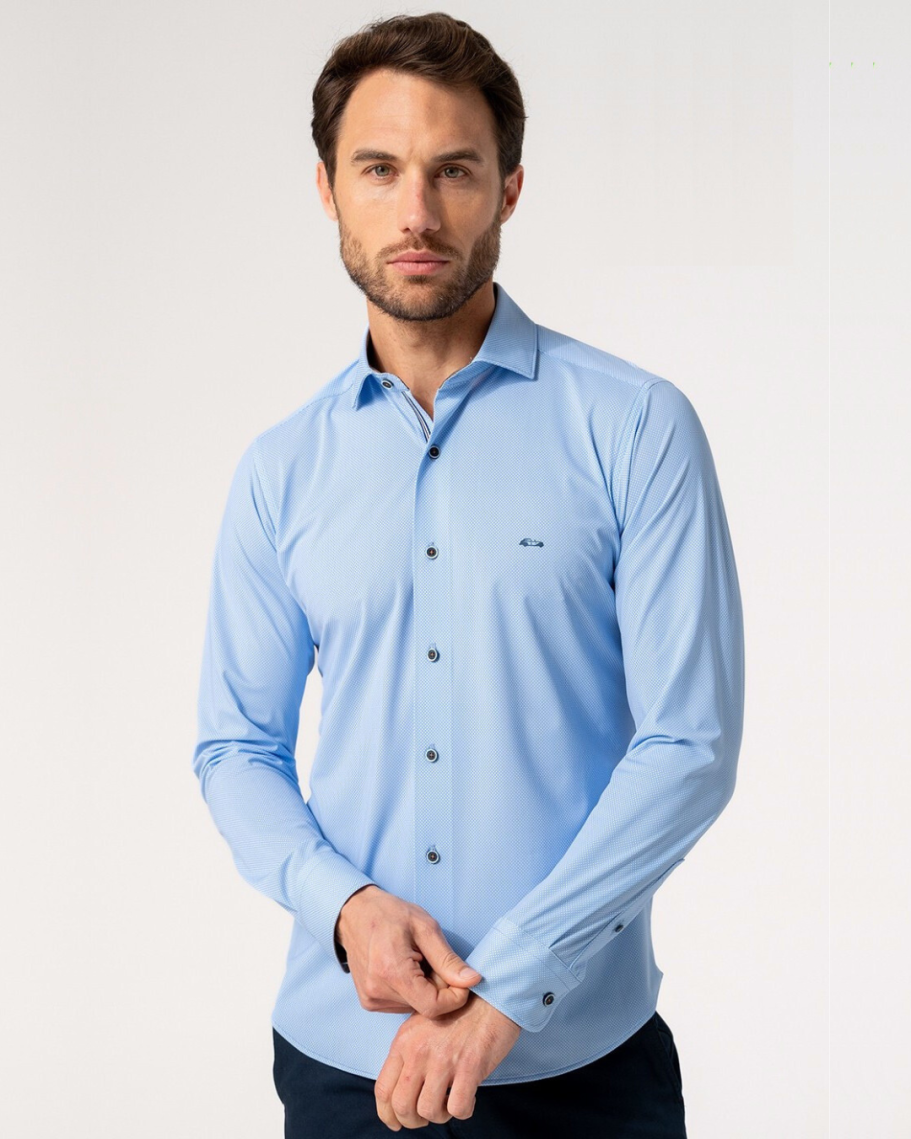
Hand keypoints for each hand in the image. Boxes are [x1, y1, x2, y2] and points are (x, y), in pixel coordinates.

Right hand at [335, 885, 482, 1018]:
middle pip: (425, 1007)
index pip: (433, 1007)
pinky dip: (411, 991)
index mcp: (392, 972)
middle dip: (439, 987)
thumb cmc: (391, 914)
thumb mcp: (425, 927)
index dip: (454, 997)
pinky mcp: (369, 1002)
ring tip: (416, 961)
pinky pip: (403, 1005)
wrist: (355, 913)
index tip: (462, 980)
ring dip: (424, 989)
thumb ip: (448, 958)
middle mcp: (378, 992)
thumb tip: (473, 980)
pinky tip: (404, 969)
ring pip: (415, 1007)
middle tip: (432, 959)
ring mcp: (371, 1000)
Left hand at [374, 991, 521, 1129]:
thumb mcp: (423, 1023)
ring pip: (429, 1111)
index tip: (397, 1122)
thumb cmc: (460, 1009)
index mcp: (404, 1041)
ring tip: (451, 1101)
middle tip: (429, 1115)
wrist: (491, 994)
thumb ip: (409, 1051)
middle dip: (414, 1120)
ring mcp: (443, 1059)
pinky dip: (464, 1110)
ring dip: (441, 1115)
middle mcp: (419, 1051)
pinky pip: (458, 1108)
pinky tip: (469, 1097)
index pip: (383, 1088)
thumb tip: (401, 1086)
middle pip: (402, 1106)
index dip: (387, 1113)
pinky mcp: (469, 1066)